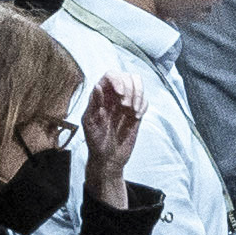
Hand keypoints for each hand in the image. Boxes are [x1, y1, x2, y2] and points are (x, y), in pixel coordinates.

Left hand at [79, 76, 142, 200]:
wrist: (108, 159)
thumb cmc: (95, 142)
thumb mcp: (90, 123)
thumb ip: (94, 104)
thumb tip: (98, 85)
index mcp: (100, 96)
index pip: (111, 75)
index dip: (118, 80)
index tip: (121, 95)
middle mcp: (113, 96)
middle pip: (127, 76)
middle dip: (130, 89)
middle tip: (125, 107)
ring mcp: (126, 104)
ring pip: (138, 84)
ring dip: (139, 95)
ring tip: (133, 111)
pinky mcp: (136, 113)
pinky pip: (145, 100)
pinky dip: (143, 105)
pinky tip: (136, 117)